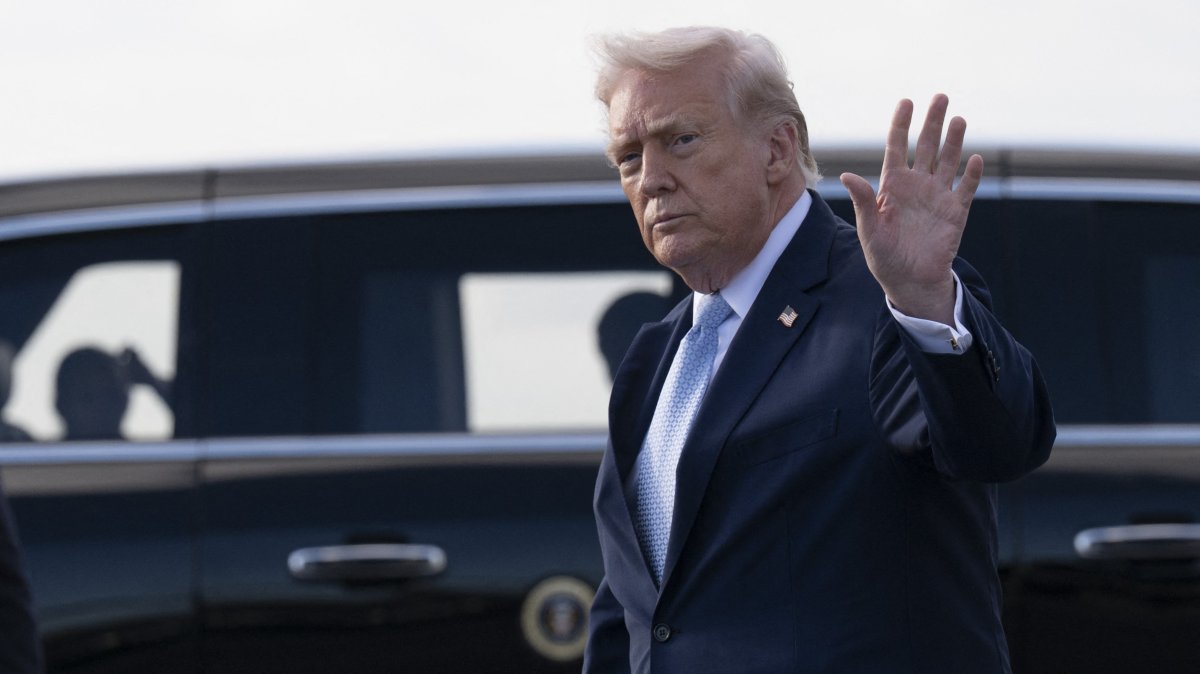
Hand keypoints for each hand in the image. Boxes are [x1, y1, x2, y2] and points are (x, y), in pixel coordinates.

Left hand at [840, 94, 982, 324]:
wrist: (910, 280)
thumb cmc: (884, 256)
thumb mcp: (869, 229)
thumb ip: (863, 201)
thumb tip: (848, 176)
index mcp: (892, 186)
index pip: (896, 147)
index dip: (901, 125)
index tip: (906, 102)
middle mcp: (916, 185)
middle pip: (925, 146)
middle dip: (932, 122)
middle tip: (940, 97)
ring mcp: (938, 196)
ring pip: (948, 161)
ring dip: (954, 141)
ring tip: (958, 119)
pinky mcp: (956, 212)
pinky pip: (966, 188)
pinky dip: (971, 175)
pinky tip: (975, 159)